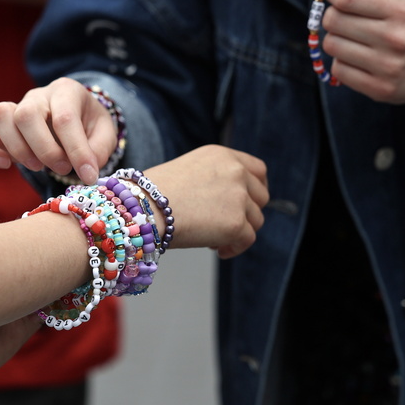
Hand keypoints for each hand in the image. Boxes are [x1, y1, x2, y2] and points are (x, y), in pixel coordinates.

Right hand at [0, 77, 116, 183]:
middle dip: (45, 149)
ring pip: (1, 116)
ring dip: (19, 149)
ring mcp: (15, 108)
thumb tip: (86, 169)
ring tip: (39, 166)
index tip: (88, 176)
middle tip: (62, 168)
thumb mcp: (105, 133)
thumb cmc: (90, 125)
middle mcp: (37, 95)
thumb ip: (99, 149)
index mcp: (66, 91)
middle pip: (26, 114)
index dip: (77, 151)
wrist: (76, 116)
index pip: (64, 118)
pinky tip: (4, 164)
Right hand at [143, 144, 268, 258]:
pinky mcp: (237, 223)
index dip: (257, 188)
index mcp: (223, 155)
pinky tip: (218, 249)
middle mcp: (236, 172)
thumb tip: (230, 200)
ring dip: (239, 231)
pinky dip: (234, 248)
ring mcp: (239, 197)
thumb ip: (216, 177)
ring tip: (214, 238)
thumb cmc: (153, 193)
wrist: (143, 208)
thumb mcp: (190, 169)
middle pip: (261, 196)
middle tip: (227, 223)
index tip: (250, 201)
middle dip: (248, 212)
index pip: (259, 170)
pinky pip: (247, 240)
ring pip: (255, 220)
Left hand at [321, 0, 404, 104]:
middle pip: (333, 20)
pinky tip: (360, 59)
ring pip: (331, 45)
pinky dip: (343, 62)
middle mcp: (396, 38)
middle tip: (348, 19)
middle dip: (334, 16)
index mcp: (401, 9)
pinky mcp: (378, 89)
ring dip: (337, 39)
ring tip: (356, 40)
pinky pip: (337, 69)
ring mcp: (387, 66)